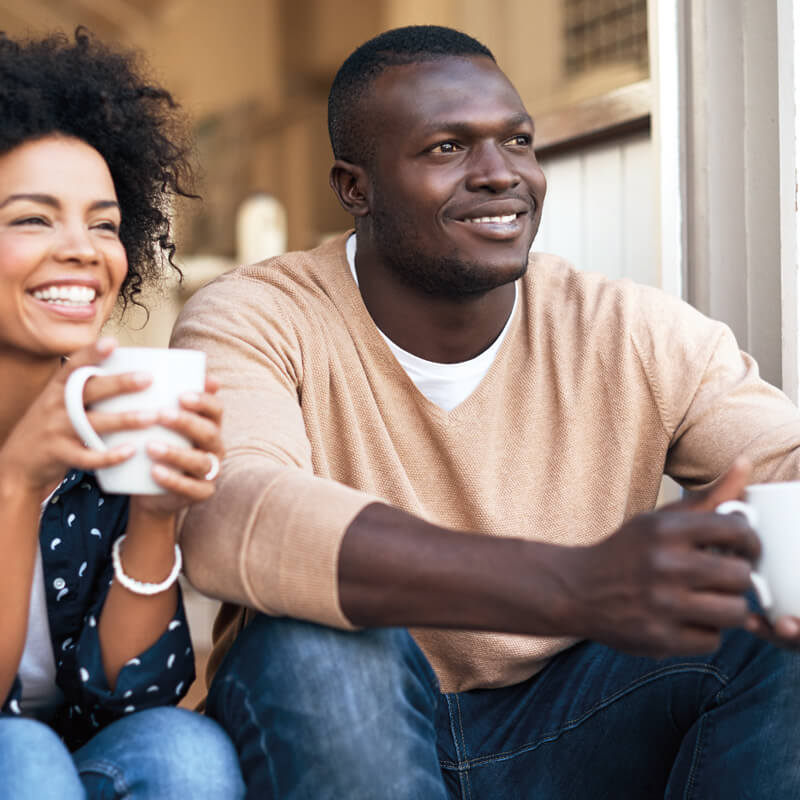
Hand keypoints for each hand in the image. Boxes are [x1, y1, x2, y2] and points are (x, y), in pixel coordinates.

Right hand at [0, 338, 154, 497]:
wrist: (18, 463)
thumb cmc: (52, 427)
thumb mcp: (60, 403)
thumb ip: (86, 389)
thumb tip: (130, 374)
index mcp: (57, 389)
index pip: (74, 366)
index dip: (92, 353)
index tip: (112, 342)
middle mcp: (56, 406)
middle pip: (89, 391)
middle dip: (119, 383)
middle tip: (148, 378)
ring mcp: (56, 430)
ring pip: (93, 423)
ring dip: (124, 420)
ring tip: (151, 416)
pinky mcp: (59, 455)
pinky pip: (87, 457)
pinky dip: (110, 455)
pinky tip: (131, 450)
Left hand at [129, 376, 222, 518]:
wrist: (149, 490)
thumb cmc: (153, 446)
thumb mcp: (156, 423)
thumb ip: (158, 397)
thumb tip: (153, 365)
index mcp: (209, 425)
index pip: (216, 409)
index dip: (203, 401)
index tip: (181, 395)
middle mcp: (215, 447)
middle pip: (209, 432)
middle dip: (187, 423)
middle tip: (160, 415)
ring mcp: (210, 472)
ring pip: (201, 461)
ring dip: (177, 452)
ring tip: (150, 446)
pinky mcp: (201, 493)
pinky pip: (192, 488)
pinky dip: (174, 480)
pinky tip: (155, 472)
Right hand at [562, 459, 759, 657]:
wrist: (577, 590)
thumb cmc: (628, 552)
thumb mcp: (660, 520)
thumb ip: (709, 497)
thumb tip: (747, 463)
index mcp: (665, 530)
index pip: (737, 531)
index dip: (750, 541)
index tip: (743, 548)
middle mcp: (664, 565)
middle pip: (741, 576)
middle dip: (737, 577)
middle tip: (722, 577)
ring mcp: (662, 604)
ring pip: (735, 612)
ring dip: (727, 607)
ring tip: (709, 599)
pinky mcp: (659, 638)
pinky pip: (712, 640)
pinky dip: (704, 631)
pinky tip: (686, 619)